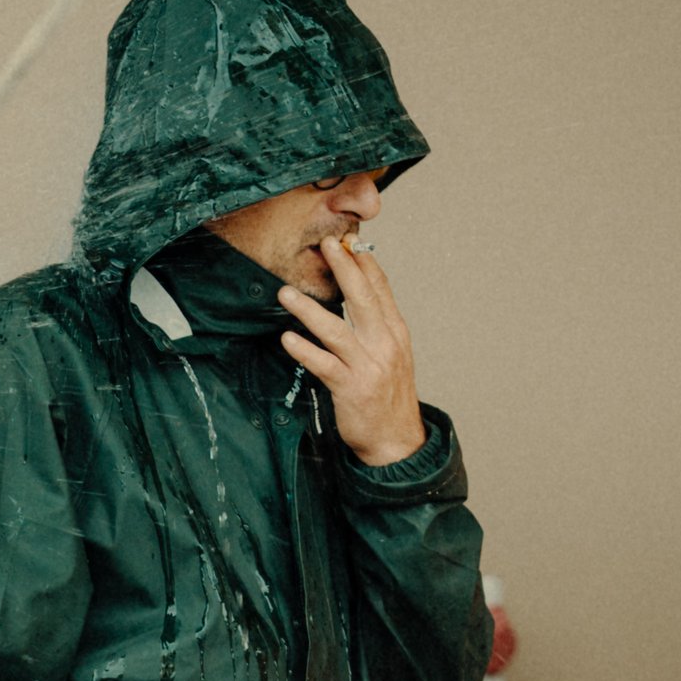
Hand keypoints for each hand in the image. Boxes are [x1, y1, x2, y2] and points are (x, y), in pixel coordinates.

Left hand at [278, 237, 426, 466]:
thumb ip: (376, 325)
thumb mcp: (391, 354)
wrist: (396, 440)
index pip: (381, 289)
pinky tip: (287, 339)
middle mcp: (384, 344)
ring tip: (285, 292)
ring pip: (337, 331)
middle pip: (363, 299)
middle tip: (326, 244)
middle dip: (344, 269)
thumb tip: (360, 295)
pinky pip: (324, 365)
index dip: (364, 263)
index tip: (347, 240)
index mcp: (395, 332)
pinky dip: (304, 351)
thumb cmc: (388, 396)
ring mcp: (368, 367)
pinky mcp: (351, 389)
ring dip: (309, 309)